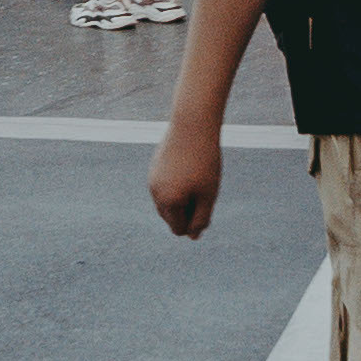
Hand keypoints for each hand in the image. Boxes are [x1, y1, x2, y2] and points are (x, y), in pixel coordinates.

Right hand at [146, 120, 221, 239]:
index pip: (179, 229)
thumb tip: (193, 237)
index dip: (196, 221)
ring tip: (197, 176)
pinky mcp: (154, 166)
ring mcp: (152, 179)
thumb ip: (201, 218)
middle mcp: (154, 193)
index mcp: (167, 202)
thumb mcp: (208, 194)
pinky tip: (190, 167)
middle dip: (187, 210)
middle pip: (171, 217)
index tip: (207, 201)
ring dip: (182, 197)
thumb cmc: (204, 161)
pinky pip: (165, 185)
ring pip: (168, 201)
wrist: (192, 124)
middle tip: (204, 187)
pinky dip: (177, 183)